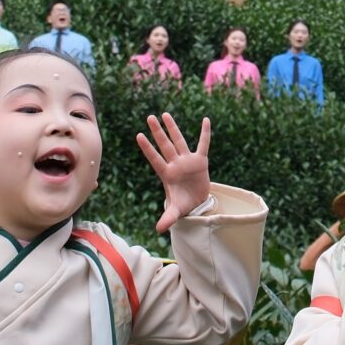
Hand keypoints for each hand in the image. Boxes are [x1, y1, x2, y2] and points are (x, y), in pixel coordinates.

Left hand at [136, 114, 213, 232]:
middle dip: (158, 132)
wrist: (196, 201)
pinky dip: (205, 133)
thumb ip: (168, 218)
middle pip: (165, 145)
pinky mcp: (200, 160)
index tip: (139, 135)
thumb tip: (159, 230)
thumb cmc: (183, 203)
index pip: (155, 159)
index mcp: (167, 174)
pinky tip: (206, 120)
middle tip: (149, 117)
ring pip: (179, 141)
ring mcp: (187, 160)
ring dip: (173, 128)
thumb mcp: (176, 211)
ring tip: (164, 114)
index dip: (148, 148)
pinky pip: (203, 144)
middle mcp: (175, 164)